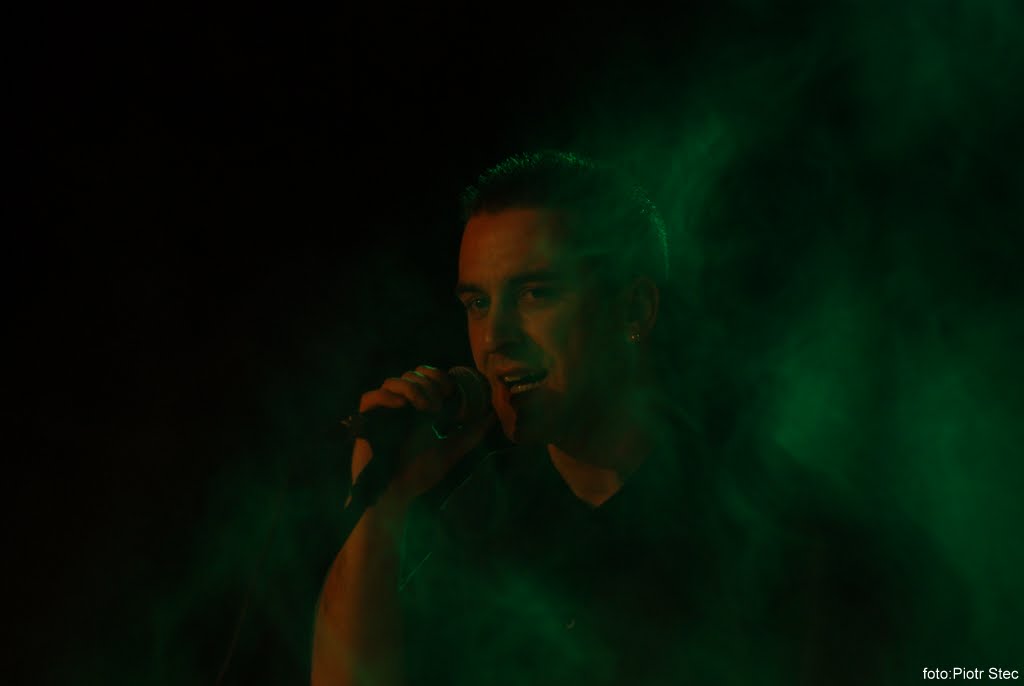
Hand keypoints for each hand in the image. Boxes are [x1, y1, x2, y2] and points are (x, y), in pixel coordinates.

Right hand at [351, 365, 493, 511]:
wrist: (397, 495)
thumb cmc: (421, 475)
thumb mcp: (452, 451)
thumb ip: (471, 434)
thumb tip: (491, 415)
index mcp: (418, 408)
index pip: (425, 376)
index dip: (437, 376)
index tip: (450, 390)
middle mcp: (400, 406)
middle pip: (410, 375)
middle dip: (427, 383)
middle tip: (438, 404)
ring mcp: (382, 413)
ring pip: (392, 382)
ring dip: (412, 388)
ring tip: (425, 408)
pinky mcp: (366, 422)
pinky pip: (370, 397)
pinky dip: (386, 396)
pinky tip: (402, 406)